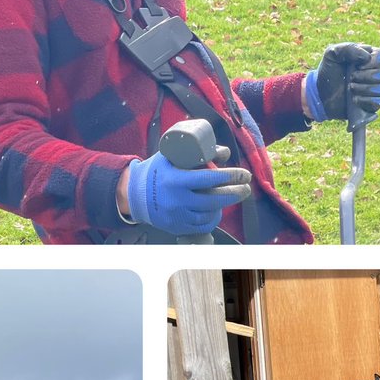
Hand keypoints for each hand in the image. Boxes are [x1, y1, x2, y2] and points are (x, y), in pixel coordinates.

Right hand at [125, 151, 251, 235]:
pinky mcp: (176, 227)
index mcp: (175, 179)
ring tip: (232, 197)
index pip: (209, 178)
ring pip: (209, 214)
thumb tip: (225, 153)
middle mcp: (176, 200)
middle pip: (214, 199)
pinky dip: (213, 218)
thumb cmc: (156, 171)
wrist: (133, 194)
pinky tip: (218, 211)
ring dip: (225, 205)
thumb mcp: (172, 156)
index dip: (230, 176)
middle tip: (246, 187)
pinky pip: (202, 226)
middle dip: (235, 193)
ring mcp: (176, 216)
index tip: (244, 174)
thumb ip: (198, 153)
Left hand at [306, 44, 379, 124]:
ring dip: (365, 89)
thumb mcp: (332, 54)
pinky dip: (366, 101)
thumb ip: (348, 48)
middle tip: (350, 78)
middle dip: (366, 76)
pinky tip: (354, 100)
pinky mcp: (369, 104)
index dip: (374, 61)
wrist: (319, 94)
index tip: (358, 65)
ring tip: (350, 88)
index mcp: (367, 59)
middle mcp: (373, 73)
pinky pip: (378, 103)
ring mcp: (372, 89)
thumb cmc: (327, 72)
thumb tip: (367, 57)